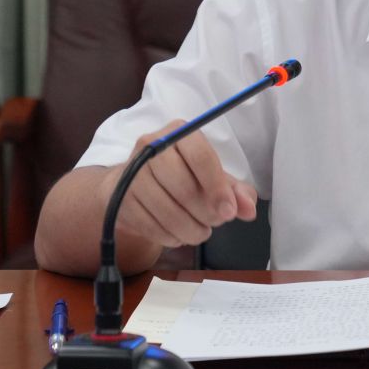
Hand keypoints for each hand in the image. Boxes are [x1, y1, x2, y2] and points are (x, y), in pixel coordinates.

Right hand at [111, 119, 259, 250]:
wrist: (131, 183)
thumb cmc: (179, 175)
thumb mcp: (210, 177)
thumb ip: (234, 191)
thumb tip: (249, 209)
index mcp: (178, 132)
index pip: (201, 157)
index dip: (218, 188)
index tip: (229, 212)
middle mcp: (151, 147)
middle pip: (184, 187)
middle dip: (205, 213)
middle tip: (215, 222)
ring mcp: (131, 173)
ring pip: (168, 212)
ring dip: (190, 230)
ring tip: (200, 231)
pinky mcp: (119, 198)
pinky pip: (151, 226)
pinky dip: (170, 236)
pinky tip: (178, 233)